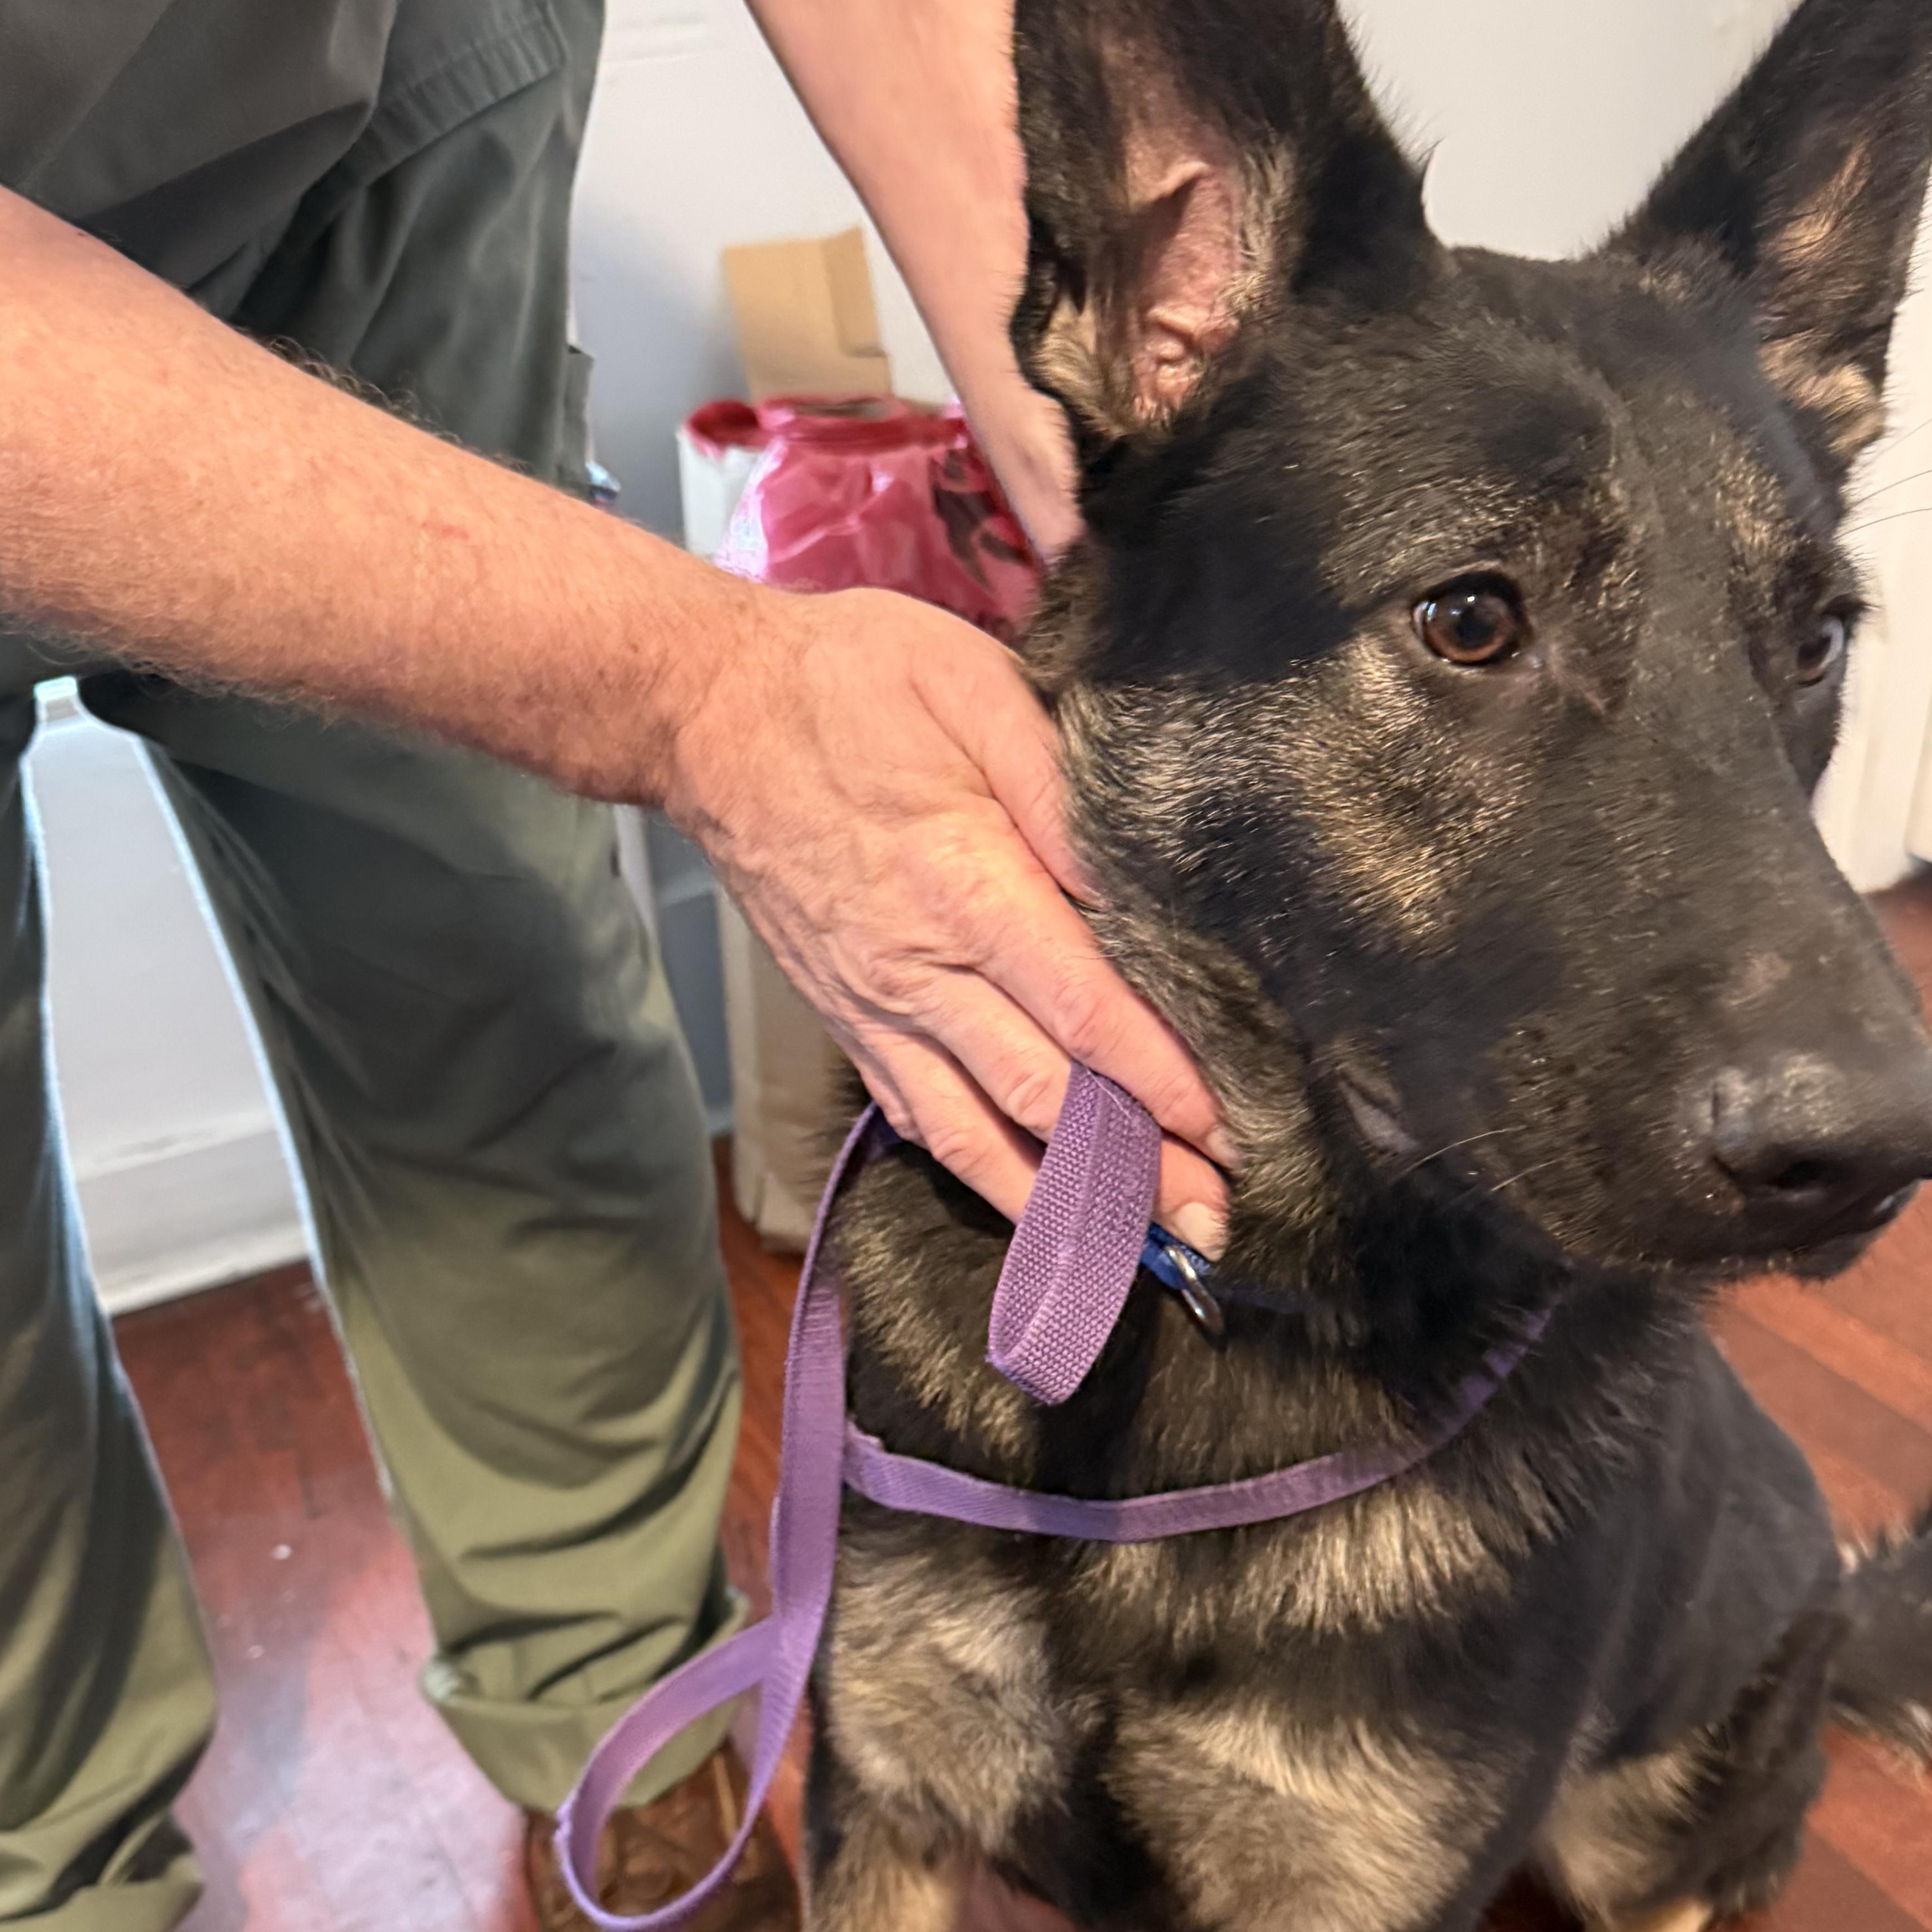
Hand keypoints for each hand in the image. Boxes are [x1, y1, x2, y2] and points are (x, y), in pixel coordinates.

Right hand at [665, 579, 1232, 1241]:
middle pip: (1044, 1096)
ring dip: (1063, 1201)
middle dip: (1134, 1169)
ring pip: (979, 1133)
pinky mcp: (848, 1020)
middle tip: (1212, 1220)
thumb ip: (1063, 791)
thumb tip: (1136, 885)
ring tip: (1142, 1248)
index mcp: (964, 884)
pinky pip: (921, 1119)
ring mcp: (876, 1005)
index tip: (1224, 1132)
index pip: (1084, 1012)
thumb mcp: (976, 688)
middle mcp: (919, 967)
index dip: (1158, 1085)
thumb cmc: (851, 683)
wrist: (707, 714)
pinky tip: (1034, 1209)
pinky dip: (981, 1176)